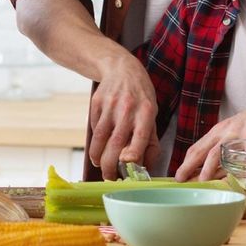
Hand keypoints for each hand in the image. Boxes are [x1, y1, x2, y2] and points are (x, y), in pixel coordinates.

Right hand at [88, 54, 159, 179]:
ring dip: (97, 157)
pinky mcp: (96, 103)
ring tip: (100, 165)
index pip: (140, 137)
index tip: (127, 167)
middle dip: (110, 165)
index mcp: (146, 112)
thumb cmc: (140, 97)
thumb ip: (150, 141)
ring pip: (99, 138)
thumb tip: (145, 167)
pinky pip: (93, 127)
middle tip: (110, 177)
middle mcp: (128, 108)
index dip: (133, 154)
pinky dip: (94, 141)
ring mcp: (110, 105)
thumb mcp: (152, 114)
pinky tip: (98, 146)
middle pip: (115, 142)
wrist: (121, 68)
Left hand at [174, 100, 245, 181]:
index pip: (197, 148)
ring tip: (204, 180)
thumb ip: (227, 151)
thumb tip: (217, 174)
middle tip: (181, 179)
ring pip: (219, 151)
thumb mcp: (236, 135)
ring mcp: (238, 132)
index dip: (186, 162)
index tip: (178, 176)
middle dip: (189, 166)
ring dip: (210, 168)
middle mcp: (224, 132)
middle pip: (203, 150)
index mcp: (218, 132)